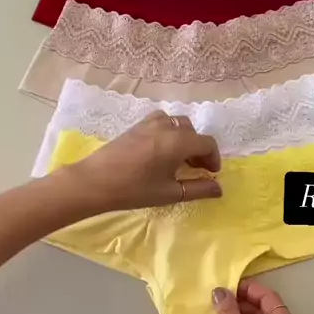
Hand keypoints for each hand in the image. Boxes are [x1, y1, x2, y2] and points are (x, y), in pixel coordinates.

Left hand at [64, 110, 221, 212]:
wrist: (95, 181)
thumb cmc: (135, 189)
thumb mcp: (170, 193)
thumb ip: (198, 189)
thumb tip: (219, 188)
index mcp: (179, 141)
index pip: (207, 143)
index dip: (213, 158)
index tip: (210, 174)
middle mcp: (167, 126)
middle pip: (193, 132)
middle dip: (198, 149)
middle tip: (195, 169)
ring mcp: (150, 122)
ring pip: (177, 123)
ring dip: (184, 138)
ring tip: (178, 159)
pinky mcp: (136, 125)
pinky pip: (162, 121)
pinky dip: (169, 131)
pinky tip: (160, 150)